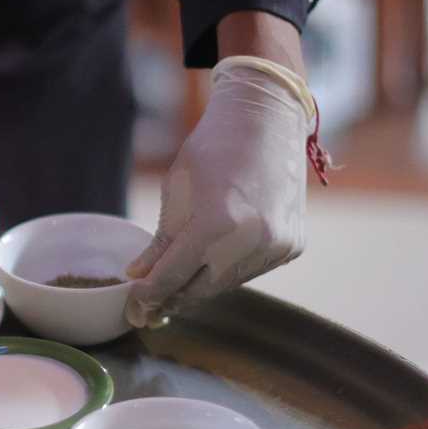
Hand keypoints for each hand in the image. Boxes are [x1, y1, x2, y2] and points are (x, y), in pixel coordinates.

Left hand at [126, 58, 312, 327]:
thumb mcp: (176, 191)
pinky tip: (215, 261)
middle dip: (172, 299)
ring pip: (226, 285)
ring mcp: (277, 245)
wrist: (268, 119)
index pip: (173, 276)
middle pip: (200, 290)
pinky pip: (252, 272)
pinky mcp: (293, 246)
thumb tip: (138, 278)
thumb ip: (159, 243)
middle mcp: (252, 240)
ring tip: (178, 285)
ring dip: (200, 287)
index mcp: (217, 223)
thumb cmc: (214, 148)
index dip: (149, 296)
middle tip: (150, 309)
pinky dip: (229, 272)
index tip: (134, 309)